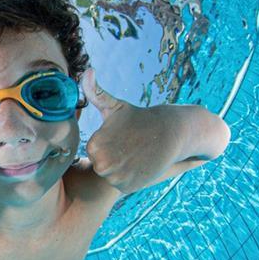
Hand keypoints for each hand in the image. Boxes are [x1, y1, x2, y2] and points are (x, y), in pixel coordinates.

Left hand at [81, 68, 182, 193]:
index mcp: (94, 146)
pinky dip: (130, 176)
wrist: (172, 132)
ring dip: (121, 166)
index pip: (92, 150)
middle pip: (99, 163)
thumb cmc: (139, 118)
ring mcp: (115, 178)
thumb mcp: (115, 106)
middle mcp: (102, 165)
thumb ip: (95, 92)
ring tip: (135, 153)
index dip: (107, 142)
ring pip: (110, 174)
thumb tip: (86, 71)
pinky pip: (121, 183)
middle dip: (113, 155)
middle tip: (129, 144)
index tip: (120, 135)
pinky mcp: (128, 188)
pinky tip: (140, 164)